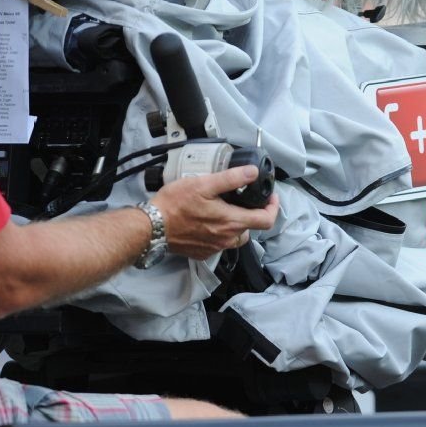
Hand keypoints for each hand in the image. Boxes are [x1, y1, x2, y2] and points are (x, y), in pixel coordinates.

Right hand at [149, 164, 278, 259]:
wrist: (152, 226)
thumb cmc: (175, 204)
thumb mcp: (204, 184)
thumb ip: (231, 179)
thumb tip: (252, 173)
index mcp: (231, 222)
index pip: (266, 220)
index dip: (273, 208)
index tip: (270, 197)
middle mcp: (226, 239)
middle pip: (251, 229)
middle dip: (251, 215)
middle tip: (243, 201)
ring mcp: (214, 248)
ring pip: (235, 238)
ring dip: (235, 225)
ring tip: (224, 210)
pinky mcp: (202, 253)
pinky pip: (219, 244)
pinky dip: (219, 233)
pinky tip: (208, 222)